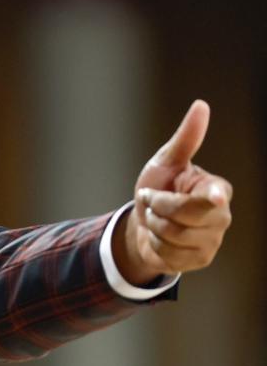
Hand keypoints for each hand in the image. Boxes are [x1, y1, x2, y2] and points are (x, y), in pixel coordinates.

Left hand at [113, 100, 232, 284]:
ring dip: (154, 225)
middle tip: (153, 199)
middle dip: (157, 206)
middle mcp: (222, 216)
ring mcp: (213, 240)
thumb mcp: (167, 161)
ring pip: (172, 236)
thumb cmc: (160, 187)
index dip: (212, 197)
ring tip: (157, 217)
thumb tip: (201, 106)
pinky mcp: (200, 260)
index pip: (213, 195)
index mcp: (217, 189)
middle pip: (182, 215)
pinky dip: (156, 245)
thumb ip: (186, 139)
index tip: (215, 197)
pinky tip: (161, 238)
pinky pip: (169, 254)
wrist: (144, 222)